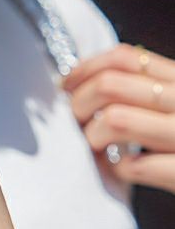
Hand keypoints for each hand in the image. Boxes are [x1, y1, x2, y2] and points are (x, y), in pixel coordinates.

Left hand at [63, 44, 174, 192]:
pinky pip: (138, 165)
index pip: (125, 57)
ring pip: (116, 119)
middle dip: (79, 104)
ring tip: (98, 148)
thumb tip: (83, 86)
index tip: (66, 87)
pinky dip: (120, 168)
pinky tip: (123, 171)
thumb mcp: (174, 104)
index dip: (85, 68)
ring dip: (94, 135)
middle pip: (111, 85)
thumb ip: (147, 92)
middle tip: (76, 123)